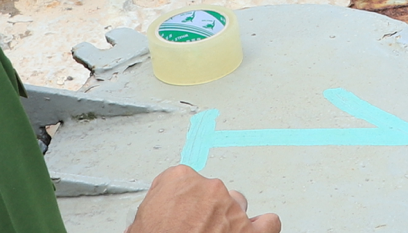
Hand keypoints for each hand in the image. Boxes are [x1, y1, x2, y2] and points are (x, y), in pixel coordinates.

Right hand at [124, 165, 280, 232]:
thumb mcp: (139, 222)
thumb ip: (154, 209)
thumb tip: (153, 220)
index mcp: (179, 180)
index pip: (182, 181)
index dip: (179, 200)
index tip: (175, 212)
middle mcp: (209, 189)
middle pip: (212, 191)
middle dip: (204, 208)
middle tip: (193, 227)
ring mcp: (232, 209)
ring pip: (237, 204)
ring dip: (229, 217)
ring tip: (218, 232)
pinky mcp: (251, 232)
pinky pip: (268, 223)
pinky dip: (263, 227)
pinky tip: (255, 231)